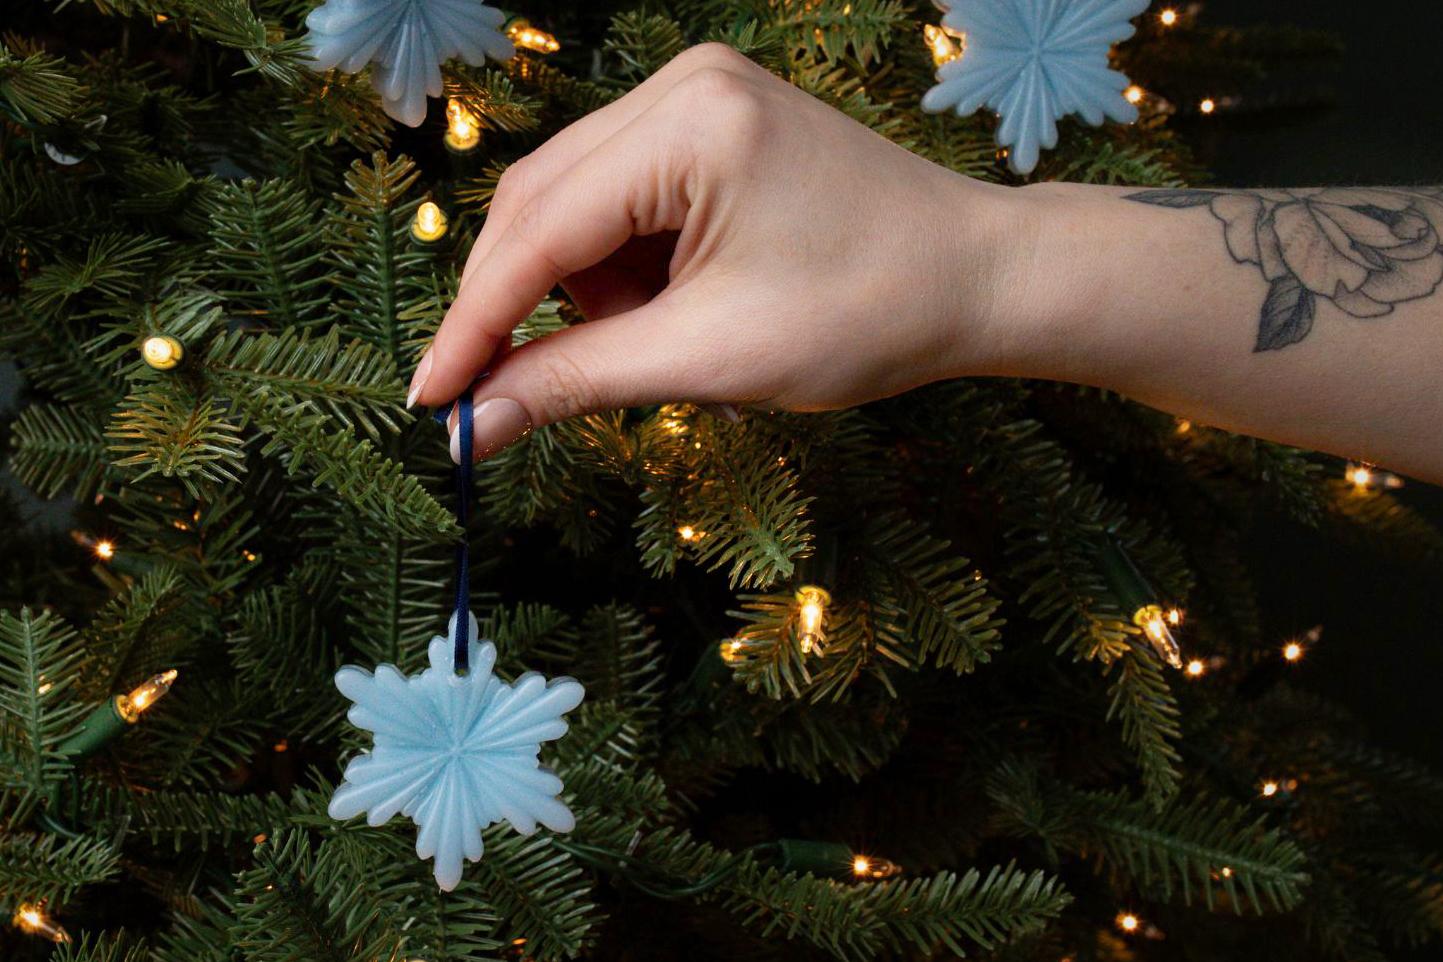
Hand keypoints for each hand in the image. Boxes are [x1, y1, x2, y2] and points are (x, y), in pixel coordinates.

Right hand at [410, 43, 1016, 459]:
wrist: (977, 278)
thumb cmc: (869, 314)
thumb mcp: (710, 356)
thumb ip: (577, 380)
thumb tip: (474, 423)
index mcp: (688, 125)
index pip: (537, 229)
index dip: (473, 322)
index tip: (430, 396)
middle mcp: (680, 85)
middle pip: (541, 202)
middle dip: (521, 304)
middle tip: (499, 393)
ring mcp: (697, 95)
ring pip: (575, 203)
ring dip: (583, 287)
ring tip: (661, 338)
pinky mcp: (711, 121)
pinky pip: (622, 196)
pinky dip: (622, 265)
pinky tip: (675, 303)